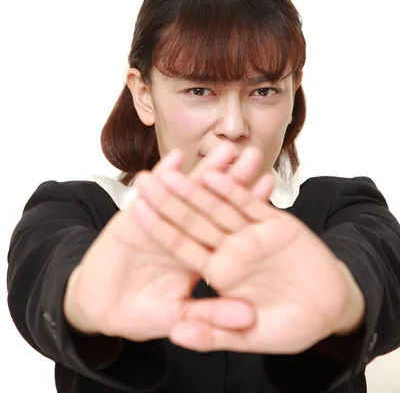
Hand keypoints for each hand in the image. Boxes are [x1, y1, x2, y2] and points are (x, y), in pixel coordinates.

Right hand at [63, 144, 259, 341]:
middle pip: (214, 200)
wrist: (100, 307)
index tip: (269, 183)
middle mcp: (185, 233)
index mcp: (201, 254)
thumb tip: (249, 316)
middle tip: (255, 154)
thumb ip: (212, 316)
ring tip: (225, 149)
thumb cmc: (141, 314)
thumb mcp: (179, 318)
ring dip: (204, 169)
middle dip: (234, 177)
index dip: (248, 204)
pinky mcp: (134, 217)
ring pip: (187, 191)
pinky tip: (175, 158)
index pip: (229, 225)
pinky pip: (151, 193)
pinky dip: (162, 175)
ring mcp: (161, 221)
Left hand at [133, 168, 364, 354]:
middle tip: (144, 177)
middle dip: (170, 198)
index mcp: (218, 272)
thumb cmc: (291, 326)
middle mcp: (230, 249)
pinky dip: (236, 190)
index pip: (181, 245)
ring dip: (200, 185)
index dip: (158, 227)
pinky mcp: (275, 223)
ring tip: (173, 171)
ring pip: (220, 205)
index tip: (133, 209)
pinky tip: (218, 174)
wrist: (329, 310)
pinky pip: (251, 204)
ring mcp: (251, 234)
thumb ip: (214, 333)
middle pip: (194, 219)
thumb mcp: (250, 337)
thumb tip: (177, 335)